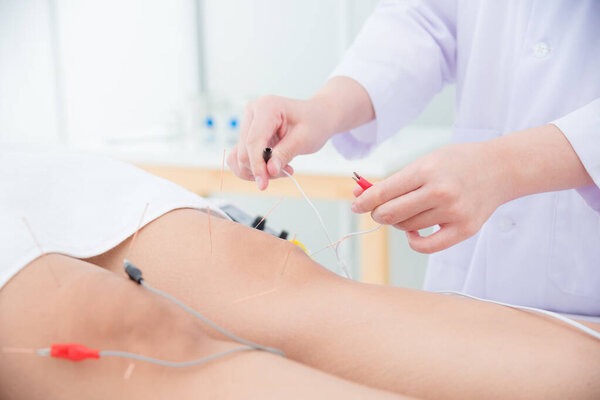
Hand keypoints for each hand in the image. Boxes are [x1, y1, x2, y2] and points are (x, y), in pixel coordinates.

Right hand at [227, 95, 331, 189]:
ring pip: (240, 158)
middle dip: (263, 169)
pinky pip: (240, 158)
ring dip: (258, 170)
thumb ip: (285, 154)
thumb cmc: (313, 123)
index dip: (257, 165)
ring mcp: (247, 124)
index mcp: (266, 106)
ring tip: (282, 167)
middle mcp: (252, 113)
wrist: (315, 118)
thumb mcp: (304, 139)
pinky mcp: (246, 136)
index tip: (263, 185)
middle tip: (287, 171)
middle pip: (245, 152)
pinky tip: (273, 166)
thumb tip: (269, 170)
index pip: (253, 141)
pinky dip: (255, 168)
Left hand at [351, 142, 509, 253]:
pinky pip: (426, 246)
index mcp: (427, 170)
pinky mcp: (464, 229)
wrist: (501, 168)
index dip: (363, 201)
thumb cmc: (457, 162)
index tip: (356, 205)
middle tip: (379, 211)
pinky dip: (413, 241)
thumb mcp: (426, 161)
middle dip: (377, 214)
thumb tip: (358, 194)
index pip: (383, 192)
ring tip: (409, 211)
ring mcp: (453, 212)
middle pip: (390, 214)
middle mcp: (440, 192)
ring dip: (398, 223)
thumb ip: (395, 180)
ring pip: (406, 228)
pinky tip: (414, 231)